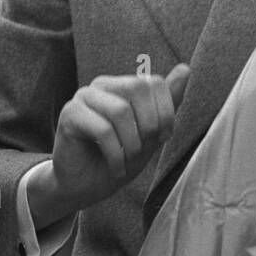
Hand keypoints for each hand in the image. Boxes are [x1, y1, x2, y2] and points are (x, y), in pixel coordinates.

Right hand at [29, 66, 189, 225]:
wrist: (85, 187)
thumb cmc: (119, 158)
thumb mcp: (151, 132)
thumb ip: (168, 102)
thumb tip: (185, 68)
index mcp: (123, 85)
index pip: (154, 82)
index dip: (166, 112)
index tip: (161, 138)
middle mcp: (102, 85)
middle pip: (138, 88)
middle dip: (149, 125)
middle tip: (142, 150)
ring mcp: (83, 97)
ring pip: (120, 110)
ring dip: (131, 144)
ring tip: (127, 161)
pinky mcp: (69, 114)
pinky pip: (103, 129)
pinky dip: (115, 154)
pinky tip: (115, 167)